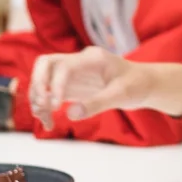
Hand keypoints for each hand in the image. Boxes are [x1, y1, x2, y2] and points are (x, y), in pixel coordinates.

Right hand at [27, 48, 181, 126]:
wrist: (144, 85)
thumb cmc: (137, 85)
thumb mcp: (122, 95)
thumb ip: (97, 104)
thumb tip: (71, 114)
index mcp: (92, 58)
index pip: (62, 65)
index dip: (54, 85)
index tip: (56, 106)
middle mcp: (78, 62)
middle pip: (44, 64)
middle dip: (37, 85)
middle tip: (42, 106)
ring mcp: (72, 74)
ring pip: (43, 80)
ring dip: (38, 99)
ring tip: (46, 121)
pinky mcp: (70, 87)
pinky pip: (49, 94)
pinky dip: (44, 107)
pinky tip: (48, 123)